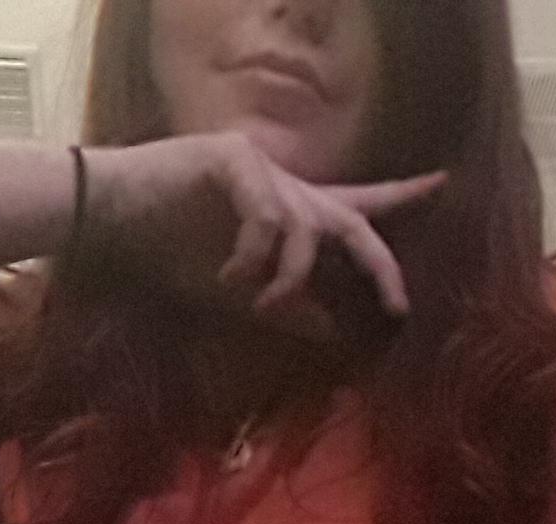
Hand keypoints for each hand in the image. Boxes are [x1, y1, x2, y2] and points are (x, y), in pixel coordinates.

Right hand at [84, 131, 445, 316]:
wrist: (110, 225)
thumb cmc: (166, 255)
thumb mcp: (237, 296)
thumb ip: (287, 309)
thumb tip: (335, 333)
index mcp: (287, 214)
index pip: (353, 209)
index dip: (399, 200)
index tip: (444, 185)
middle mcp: (284, 187)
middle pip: (352, 221)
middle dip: (378, 265)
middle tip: (399, 303)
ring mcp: (261, 169)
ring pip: (304, 231)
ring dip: (285, 280)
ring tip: (251, 301)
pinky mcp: (234, 159)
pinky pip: (268, 219)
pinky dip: (251, 259)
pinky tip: (224, 274)